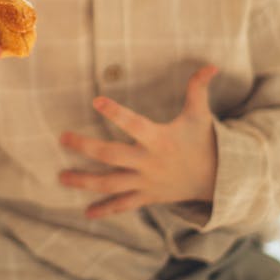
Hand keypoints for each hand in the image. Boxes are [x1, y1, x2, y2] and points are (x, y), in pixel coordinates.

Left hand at [59, 66, 217, 218]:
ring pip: (111, 184)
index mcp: (159, 140)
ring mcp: (146, 182)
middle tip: (63, 138)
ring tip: (61, 177)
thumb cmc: (203, 141)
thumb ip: (199, 88)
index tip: (95, 100)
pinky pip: (123, 205)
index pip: (134, 124)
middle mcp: (149, 162)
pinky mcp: (147, 196)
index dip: (116, 113)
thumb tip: (211, 65)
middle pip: (111, 156)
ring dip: (84, 181)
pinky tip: (87, 213)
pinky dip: (105, 210)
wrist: (217, 179)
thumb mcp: (201, 114)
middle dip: (85, 148)